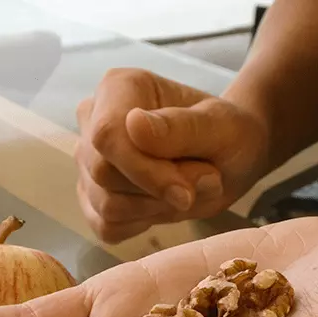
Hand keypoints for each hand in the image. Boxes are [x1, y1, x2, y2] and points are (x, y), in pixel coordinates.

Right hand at [76, 68, 269, 242]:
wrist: (229, 161)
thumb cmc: (227, 135)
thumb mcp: (221, 127)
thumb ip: (181, 127)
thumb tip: (133, 124)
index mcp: (118, 89)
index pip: (107, 135)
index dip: (143, 170)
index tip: (185, 192)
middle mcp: (92, 123)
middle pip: (104, 173)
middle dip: (157, 190)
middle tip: (204, 182)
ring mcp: (88, 164)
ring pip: (105, 205)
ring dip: (156, 209)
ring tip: (189, 191)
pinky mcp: (92, 199)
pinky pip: (106, 226)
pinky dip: (142, 225)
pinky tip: (164, 206)